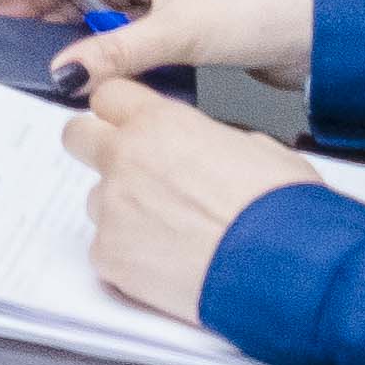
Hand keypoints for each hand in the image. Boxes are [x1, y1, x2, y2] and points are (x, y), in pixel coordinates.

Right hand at [0, 0, 310, 90]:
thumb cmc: (262, 9)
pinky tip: (82, 54)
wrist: (318, 34)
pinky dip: (99, 38)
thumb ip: (114, 52)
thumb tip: (66, 71)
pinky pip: (121, 22)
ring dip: (66, 18)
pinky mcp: (178, 16)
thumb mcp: (179, 30)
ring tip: (30, 38)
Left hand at [68, 84, 330, 320]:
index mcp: (160, 123)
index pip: (109, 95)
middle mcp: (124, 158)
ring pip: (97, 200)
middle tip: (132, 171)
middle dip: (98, 148)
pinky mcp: (108, 255)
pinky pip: (107, 248)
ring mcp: (111, 208)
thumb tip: (205, 146)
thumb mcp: (261, 150)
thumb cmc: (284, 210)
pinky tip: (172, 263)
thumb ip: (212, 139)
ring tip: (174, 232)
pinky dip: (132, 255)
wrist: (286, 269)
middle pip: (77, 136)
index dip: (121, 111)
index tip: (128, 124)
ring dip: (123, 210)